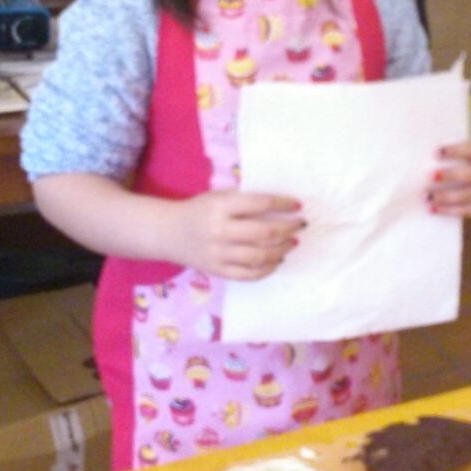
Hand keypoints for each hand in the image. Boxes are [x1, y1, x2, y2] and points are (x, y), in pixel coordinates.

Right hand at [166, 190, 305, 279]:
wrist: (170, 233)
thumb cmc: (200, 210)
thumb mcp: (219, 196)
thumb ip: (244, 199)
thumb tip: (281, 205)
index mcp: (221, 207)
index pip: (260, 204)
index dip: (283, 205)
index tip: (298, 205)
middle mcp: (220, 231)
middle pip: (264, 233)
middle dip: (288, 229)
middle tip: (300, 225)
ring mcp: (219, 254)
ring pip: (259, 256)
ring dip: (282, 249)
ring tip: (292, 243)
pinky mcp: (218, 271)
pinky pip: (248, 275)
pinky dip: (267, 269)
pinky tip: (277, 260)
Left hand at [426, 140, 470, 218]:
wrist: (464, 180)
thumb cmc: (451, 162)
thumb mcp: (450, 155)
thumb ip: (439, 155)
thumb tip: (419, 154)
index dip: (456, 151)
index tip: (436, 153)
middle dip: (452, 175)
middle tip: (431, 176)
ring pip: (470, 195)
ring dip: (447, 197)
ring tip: (428, 197)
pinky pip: (467, 211)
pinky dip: (449, 210)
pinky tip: (433, 209)